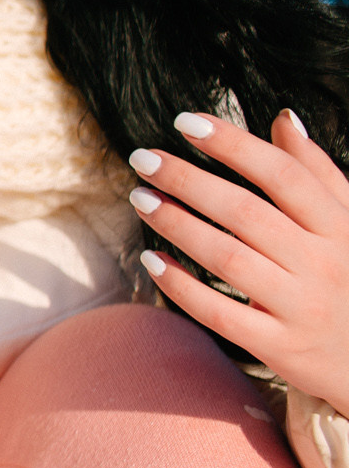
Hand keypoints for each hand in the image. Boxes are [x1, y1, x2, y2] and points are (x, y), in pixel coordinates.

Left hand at [128, 109, 348, 414]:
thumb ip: (320, 174)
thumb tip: (284, 120)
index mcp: (342, 227)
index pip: (284, 174)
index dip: (234, 144)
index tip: (186, 122)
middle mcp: (324, 264)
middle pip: (246, 212)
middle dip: (189, 180)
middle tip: (143, 158)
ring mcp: (302, 307)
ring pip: (228, 258)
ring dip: (177, 225)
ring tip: (140, 198)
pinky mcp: (280, 347)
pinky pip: (220, 314)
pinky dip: (182, 286)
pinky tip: (152, 260)